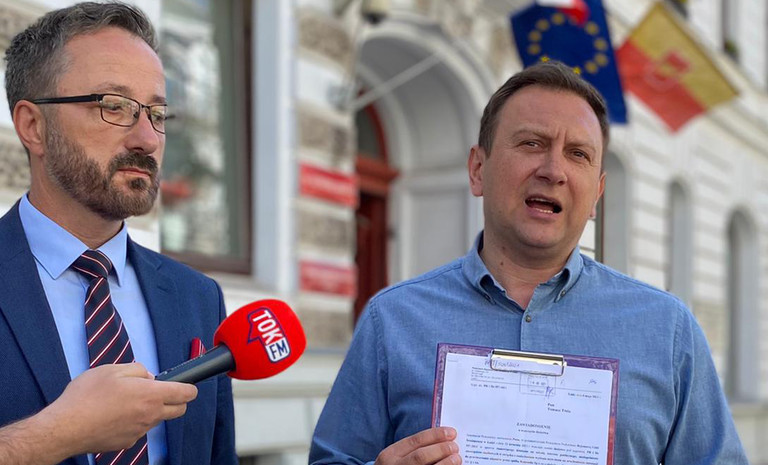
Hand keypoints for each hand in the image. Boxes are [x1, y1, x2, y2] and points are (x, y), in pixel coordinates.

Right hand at [41, 363, 197, 455]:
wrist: (64, 428)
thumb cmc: (87, 396)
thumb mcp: (112, 369)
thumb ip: (138, 370)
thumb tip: (149, 377)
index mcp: (151, 395)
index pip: (186, 394)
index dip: (190, 387)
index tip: (186, 384)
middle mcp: (150, 416)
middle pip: (178, 410)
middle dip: (175, 400)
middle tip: (157, 391)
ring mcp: (139, 432)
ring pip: (157, 419)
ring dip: (151, 410)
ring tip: (126, 401)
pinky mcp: (127, 443)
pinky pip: (139, 430)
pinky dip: (134, 422)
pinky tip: (114, 416)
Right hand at [375, 427, 460, 464]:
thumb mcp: (397, 457)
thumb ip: (414, 449)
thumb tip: (442, 440)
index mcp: (390, 454)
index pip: (415, 441)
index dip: (435, 435)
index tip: (451, 432)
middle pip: (421, 456)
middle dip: (441, 449)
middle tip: (455, 447)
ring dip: (445, 464)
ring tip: (457, 458)